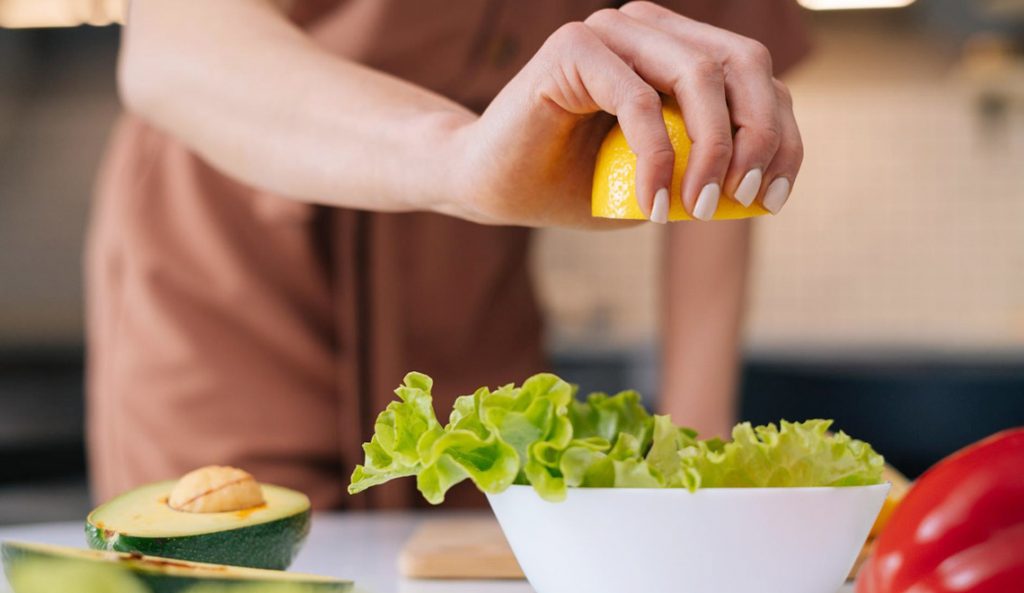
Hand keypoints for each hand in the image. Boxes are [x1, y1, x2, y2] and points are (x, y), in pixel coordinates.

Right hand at [444, 1, 802, 227]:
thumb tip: (766, 174)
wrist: (491, 186)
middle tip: (745, 199)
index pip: (756, 77)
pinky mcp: (574, 47)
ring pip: (699, 76)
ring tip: (697, 208)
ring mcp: (611, 30)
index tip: (774, 199)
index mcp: (676, 49)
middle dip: (759, 137)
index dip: (781, 136)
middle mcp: (649, 28)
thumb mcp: (659, 180)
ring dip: (712, 150)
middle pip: (743, 63)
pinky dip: (657, 159)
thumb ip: (708, 165)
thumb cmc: (571, 184)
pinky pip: (640, 100)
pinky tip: (654, 205)